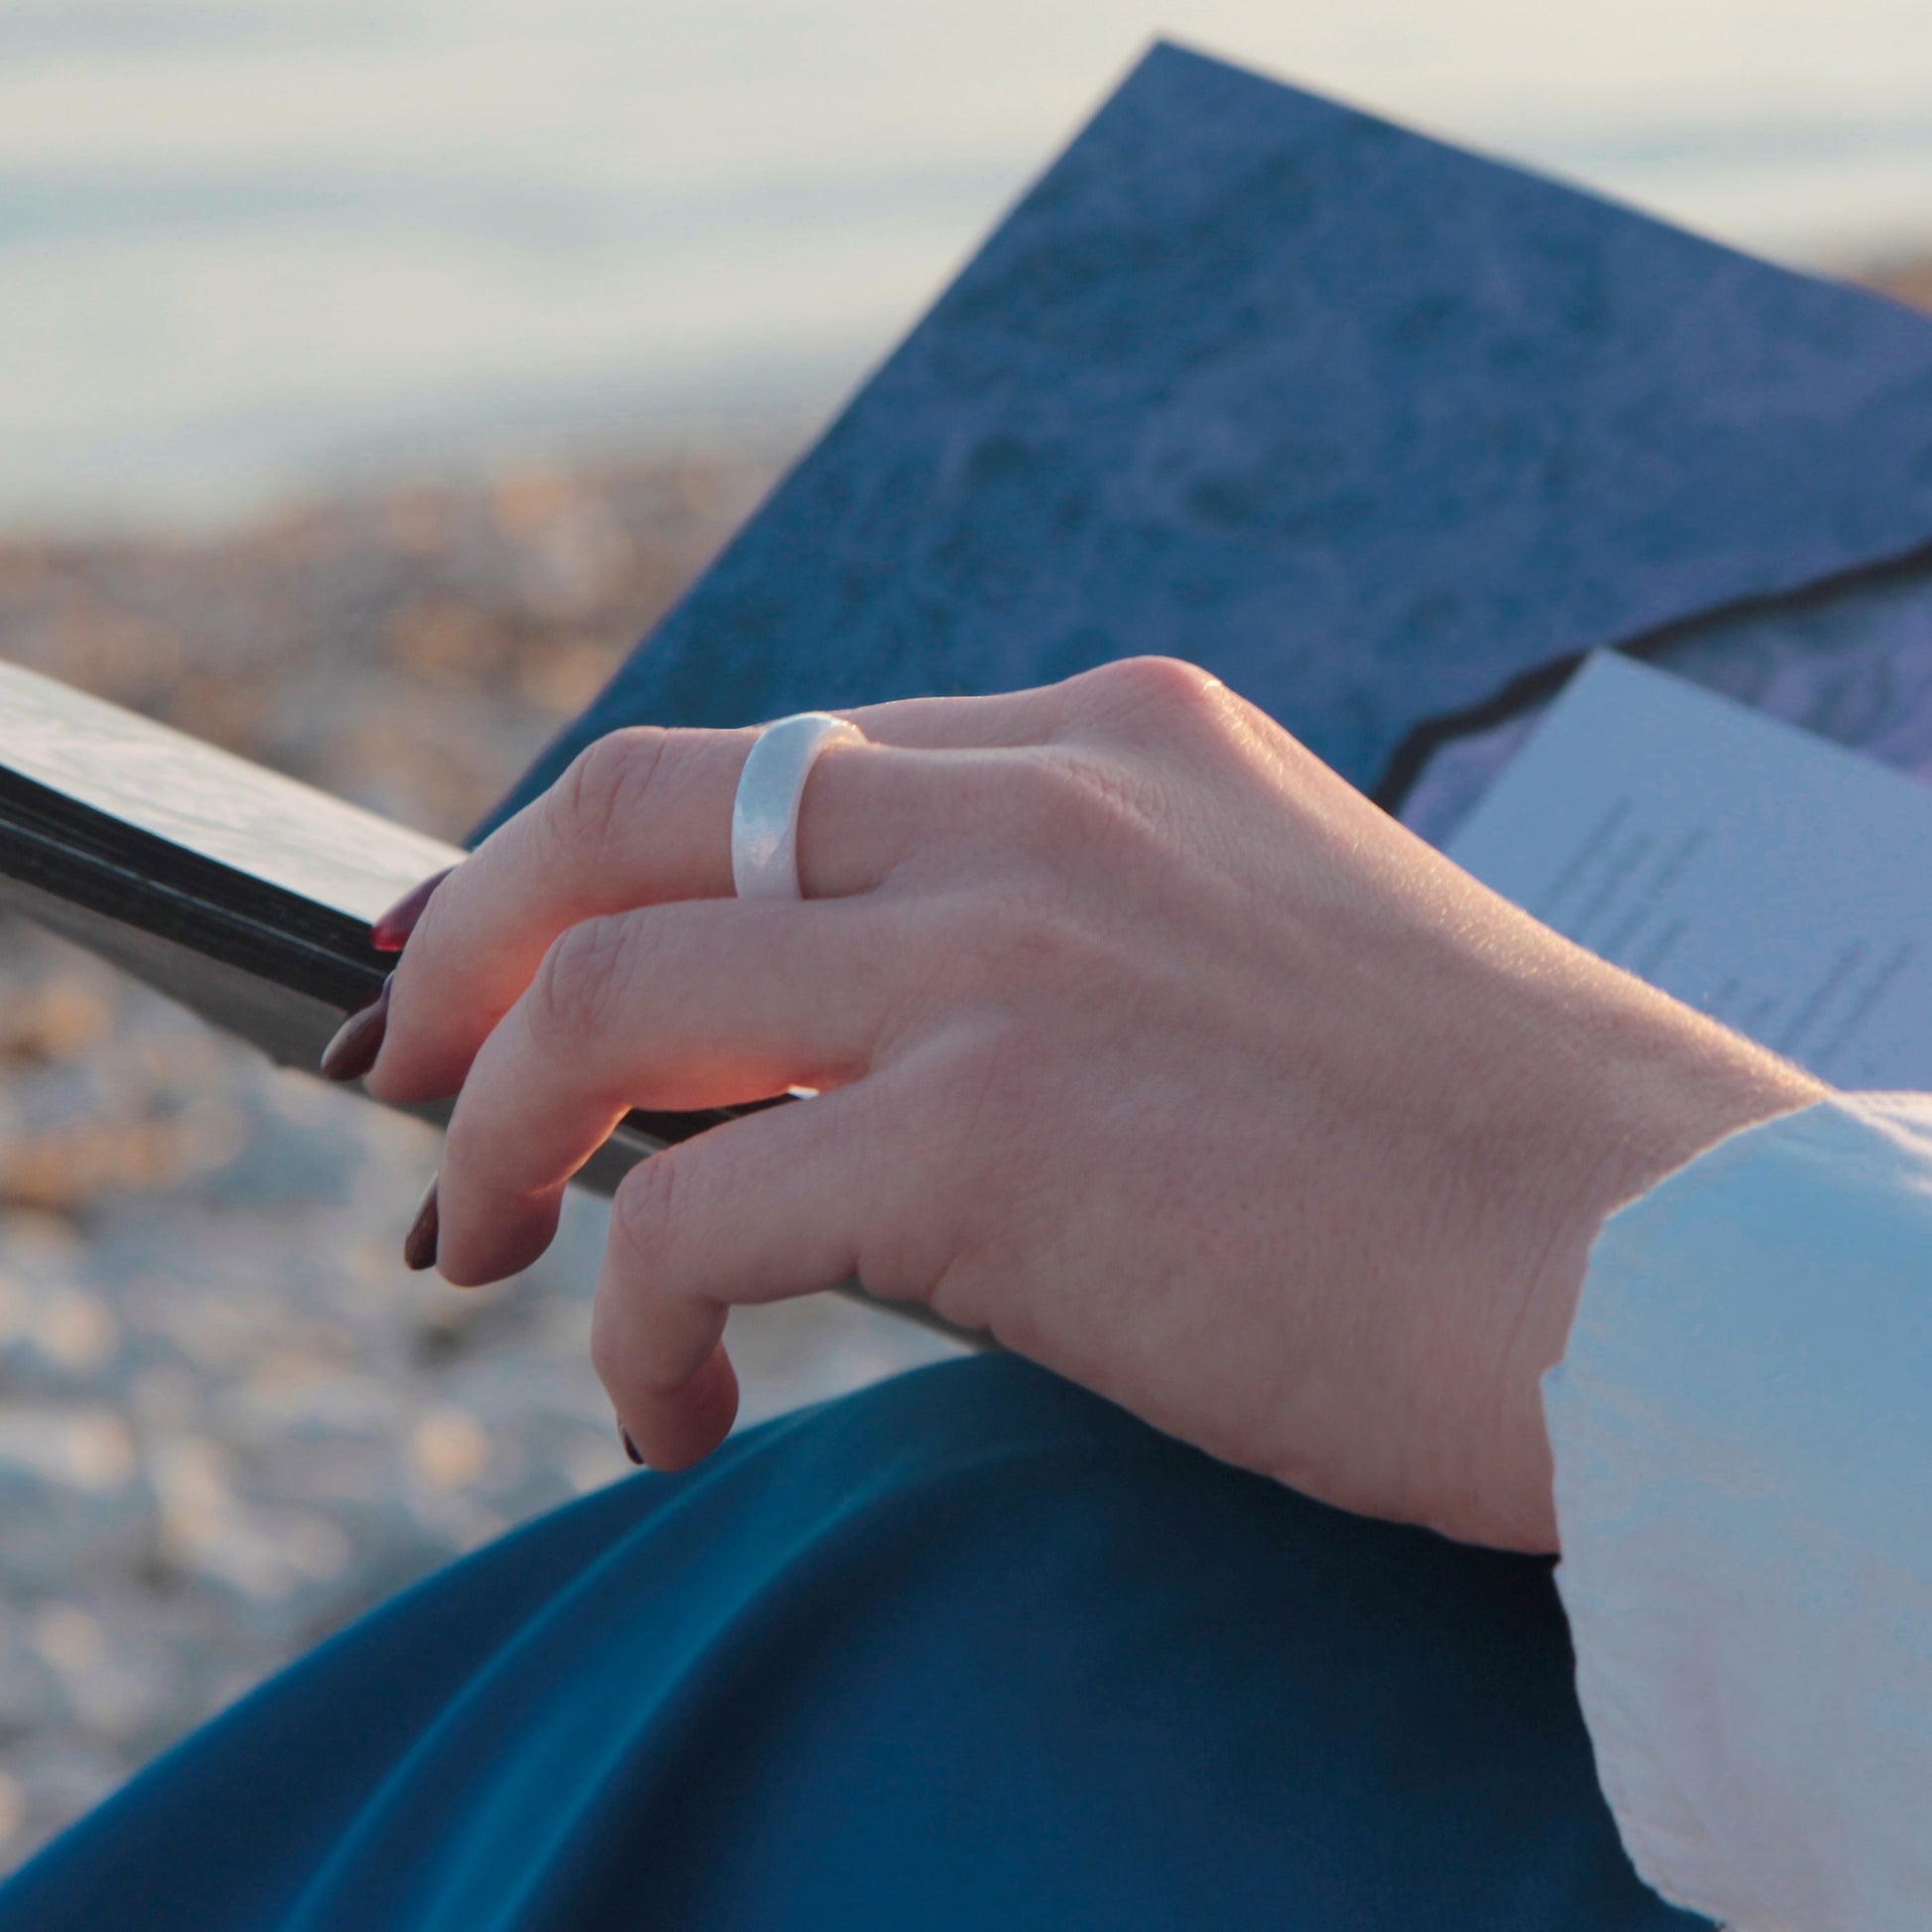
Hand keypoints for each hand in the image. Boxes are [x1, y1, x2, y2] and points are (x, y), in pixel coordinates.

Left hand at [365, 658, 1824, 1549]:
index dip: (620, 864)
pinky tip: (668, 1414)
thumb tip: (842, 1055)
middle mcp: (1041, 807)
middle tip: (414, 1061)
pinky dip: (627, 1320)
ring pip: (611, 993)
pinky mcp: (994, 1134)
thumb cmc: (1488, 1151)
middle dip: (478, 933)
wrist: (1670, 1274)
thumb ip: (1051, 945)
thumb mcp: (1249, 958)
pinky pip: (692, 1217)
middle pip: (634, 803)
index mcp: (1114, 740)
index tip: (535, 966)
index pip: (780, 761)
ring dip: (494, 1126)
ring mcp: (1009, 953)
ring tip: (476, 1252)